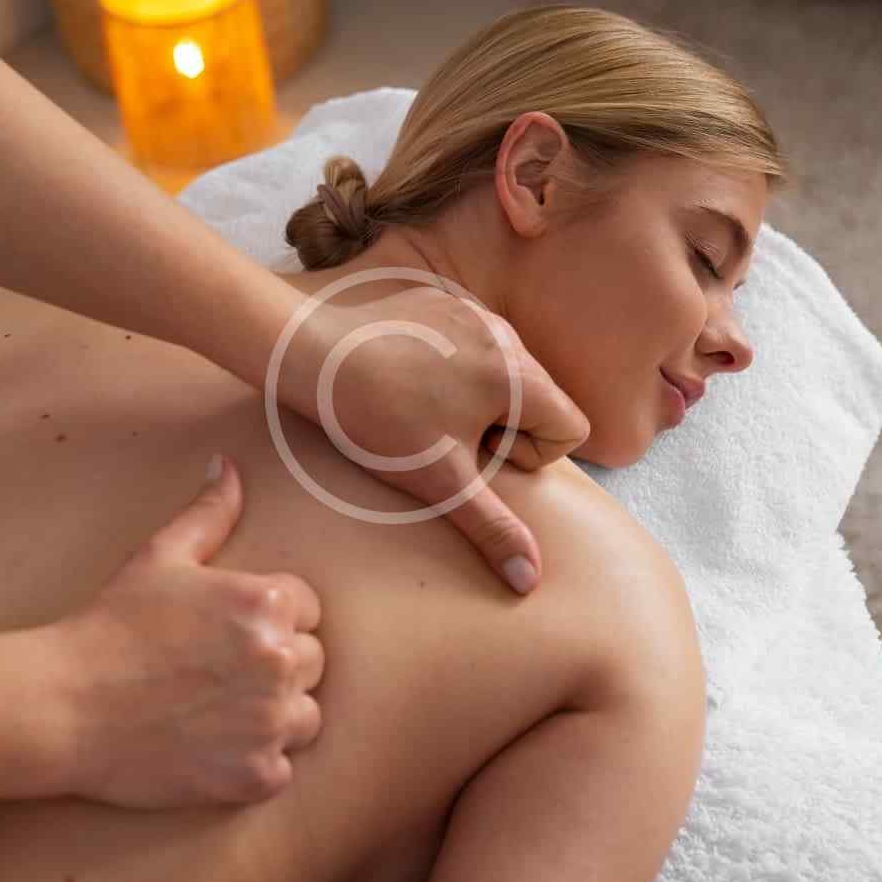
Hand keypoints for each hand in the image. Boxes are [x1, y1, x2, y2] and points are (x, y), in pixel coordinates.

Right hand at [45, 457, 324, 807]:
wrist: (65, 704)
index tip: (233, 633)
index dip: (274, 620)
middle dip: (277, 664)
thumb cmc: (112, 624)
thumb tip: (228, 465)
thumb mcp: (161, 556)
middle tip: (222, 672)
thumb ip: (208, 512)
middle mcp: (280, 659)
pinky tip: (215, 748)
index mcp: (268, 603)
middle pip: (313, 662)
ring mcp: (270, 721)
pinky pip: (282, 767)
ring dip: (275, 714)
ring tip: (224, 711)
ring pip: (305, 715)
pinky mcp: (254, 774)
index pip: (310, 609)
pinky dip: (256, 763)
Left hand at [285, 286, 589, 593]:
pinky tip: (407, 381)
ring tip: (422, 411)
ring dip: (477, 400)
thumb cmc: (377, 418)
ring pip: (505, 373)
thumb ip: (493, 528)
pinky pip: (472, 345)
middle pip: (540, 401)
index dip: (527, 456)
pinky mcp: (442, 302)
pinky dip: (452, 368)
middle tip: (445, 437)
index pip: (570, 428)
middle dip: (502, 429)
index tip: (475, 454)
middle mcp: (506, 335)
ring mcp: (473, 312)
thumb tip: (530, 579)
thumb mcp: (440, 481)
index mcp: (518, 375)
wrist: (310, 353)